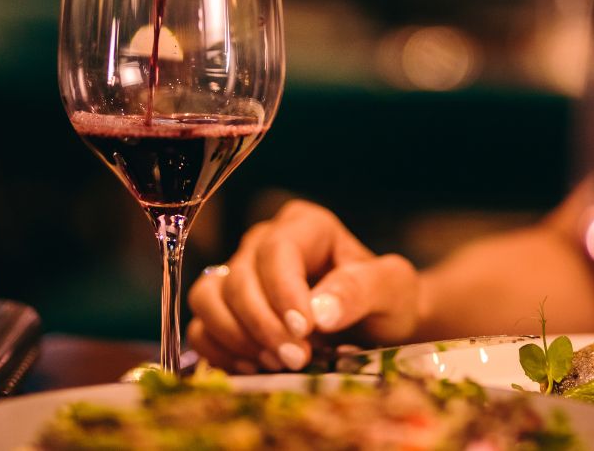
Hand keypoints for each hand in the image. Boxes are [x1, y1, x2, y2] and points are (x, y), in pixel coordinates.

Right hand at [186, 199, 421, 372]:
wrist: (378, 328)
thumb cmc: (386, 300)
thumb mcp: (392, 289)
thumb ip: (361, 289)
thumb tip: (319, 310)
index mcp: (305, 226)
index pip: (276, 250)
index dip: (283, 291)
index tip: (305, 329)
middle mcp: (263, 243)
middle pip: (238, 278)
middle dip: (263, 324)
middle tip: (297, 359)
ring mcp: (238, 274)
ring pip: (207, 297)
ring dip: (236, 336)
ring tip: (276, 363)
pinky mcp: (225, 309)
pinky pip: (200, 327)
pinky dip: (220, 351)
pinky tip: (255, 368)